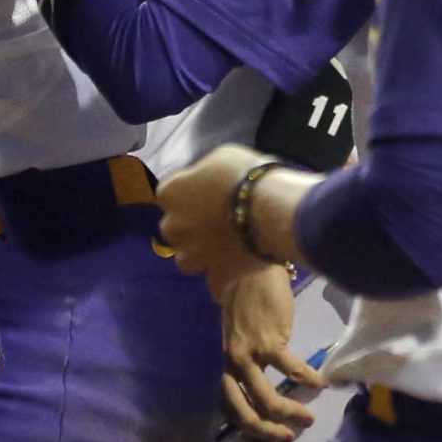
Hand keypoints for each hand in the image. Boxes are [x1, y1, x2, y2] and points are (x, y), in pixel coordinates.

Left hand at [156, 143, 271, 289]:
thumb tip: (206, 182)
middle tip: (214, 221)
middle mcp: (174, 226)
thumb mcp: (219, 159)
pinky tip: (235, 269)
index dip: (189, 194)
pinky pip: (216, 283)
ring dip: (200, 254)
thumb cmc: (246, 175)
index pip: (169, 193)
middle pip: (174, 228)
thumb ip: (204, 174)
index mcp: (170, 193)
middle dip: (189, 226)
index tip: (206, 193)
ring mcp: (194, 254)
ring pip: (187, 259)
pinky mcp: (217, 275)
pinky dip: (223, 278)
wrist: (272, 211)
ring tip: (221, 248)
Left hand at [218, 263, 327, 441]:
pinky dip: (307, 379)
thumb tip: (271, 382)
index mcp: (228, 361)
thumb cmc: (248, 298)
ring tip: (308, 420)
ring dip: (287, 413)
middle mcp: (234, 361)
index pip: (229, 404)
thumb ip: (253, 358)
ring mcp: (249, 351)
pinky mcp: (269, 338)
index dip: (246, 429)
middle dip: (264, 431)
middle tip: (287, 439)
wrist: (245, 262)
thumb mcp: (243, 334)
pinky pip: (290, 368)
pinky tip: (320, 384)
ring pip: (263, 397)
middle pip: (240, 409)